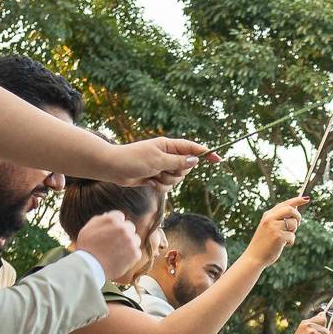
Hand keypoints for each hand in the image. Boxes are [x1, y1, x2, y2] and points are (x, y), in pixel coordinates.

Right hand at [73, 209, 142, 280]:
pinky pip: (137, 252)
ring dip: (129, 244)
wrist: (90, 267)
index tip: (111, 233)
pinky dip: (131, 256)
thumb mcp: (88, 228)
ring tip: (117, 252)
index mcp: (112, 219)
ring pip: (135, 239)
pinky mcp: (134, 253)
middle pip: (129, 227)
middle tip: (114, 243)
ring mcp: (130, 241)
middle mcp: (123, 228)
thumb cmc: (87, 248)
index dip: (115, 225)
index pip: (120, 216)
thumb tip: (108, 215)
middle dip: (123, 234)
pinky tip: (120, 259)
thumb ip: (100, 219)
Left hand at [95, 137, 209, 188]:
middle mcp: (168, 155)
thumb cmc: (134, 160)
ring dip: (166, 182)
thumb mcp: (158, 160)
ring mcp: (162, 167)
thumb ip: (178, 162)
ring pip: (177, 180)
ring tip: (152, 177)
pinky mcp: (156, 178)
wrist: (113, 168)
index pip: (192, 149)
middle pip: (186, 168)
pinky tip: (148, 182)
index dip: (206, 154)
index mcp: (169, 145)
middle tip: (162, 170)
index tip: (219, 159)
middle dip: (177, 174)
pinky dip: (159, 187)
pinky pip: (167, 187)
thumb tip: (195, 161)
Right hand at [245, 197, 305, 264]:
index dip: (297, 200)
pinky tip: (282, 245)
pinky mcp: (278, 236)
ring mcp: (274, 227)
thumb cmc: (264, 243)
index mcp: (268, 215)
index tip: (306, 199)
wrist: (254, 257)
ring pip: (293, 224)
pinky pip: (292, 236)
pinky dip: (290, 242)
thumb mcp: (269, 227)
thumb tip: (295, 210)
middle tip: (297, 224)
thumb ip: (279, 219)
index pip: (285, 204)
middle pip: (291, 210)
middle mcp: (270, 219)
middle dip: (298, 217)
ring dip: (293, 232)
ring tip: (284, 238)